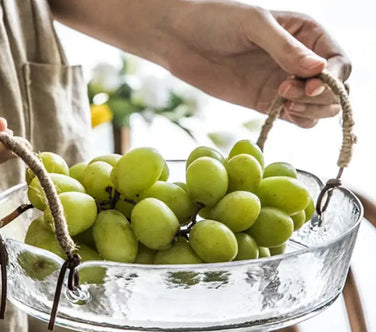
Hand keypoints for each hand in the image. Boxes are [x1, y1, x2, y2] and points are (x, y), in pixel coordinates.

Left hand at [165, 2, 350, 127]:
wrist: (183, 41)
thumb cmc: (217, 20)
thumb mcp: (254, 25)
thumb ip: (285, 48)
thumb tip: (319, 70)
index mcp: (306, 34)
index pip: (339, 61)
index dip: (332, 78)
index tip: (310, 86)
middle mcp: (300, 60)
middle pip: (334, 89)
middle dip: (320, 97)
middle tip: (288, 95)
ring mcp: (284, 84)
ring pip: (318, 108)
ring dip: (310, 111)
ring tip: (283, 103)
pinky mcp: (266, 103)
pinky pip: (296, 118)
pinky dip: (297, 120)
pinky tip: (279, 111)